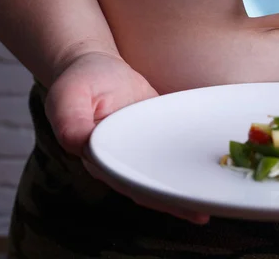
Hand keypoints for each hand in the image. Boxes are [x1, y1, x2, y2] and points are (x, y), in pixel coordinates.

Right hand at [44, 51, 209, 223]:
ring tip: (209, 204)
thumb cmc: (81, 81)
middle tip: (200, 212)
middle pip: (148, 185)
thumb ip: (70, 120)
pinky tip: (207, 172)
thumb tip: (80, 143)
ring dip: (183, 189)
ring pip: (163, 174)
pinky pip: (171, 155)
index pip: (124, 180)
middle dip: (173, 201)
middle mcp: (121, 159)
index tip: (169, 200)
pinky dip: (187, 165)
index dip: (147, 192)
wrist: (97, 66)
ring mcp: (140, 149)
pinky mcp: (157, 136)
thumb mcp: (69, 95)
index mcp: (99, 157)